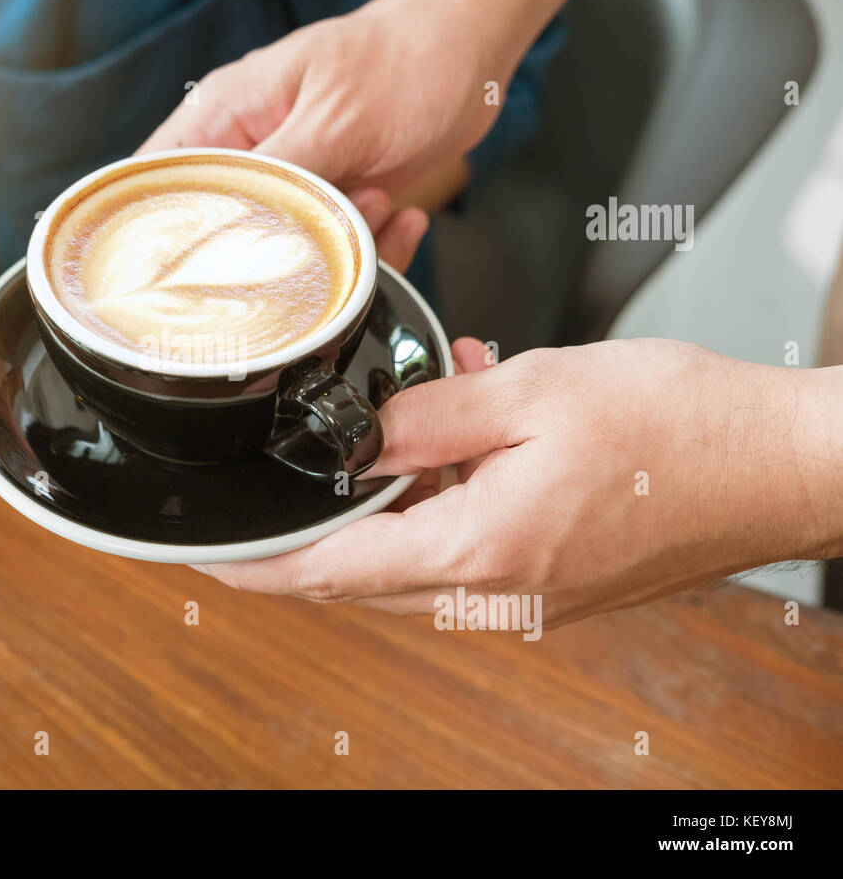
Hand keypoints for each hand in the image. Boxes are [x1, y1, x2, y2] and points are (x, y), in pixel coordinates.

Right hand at [138, 0, 501, 264]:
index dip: (159, 230)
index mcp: (226, 117)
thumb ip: (280, 178)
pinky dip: (373, 249)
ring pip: (286, 254)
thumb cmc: (401, 60)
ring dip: (336, 247)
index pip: (159, 181)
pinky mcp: (333, 207)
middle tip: (321, 227)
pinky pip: (337, 254)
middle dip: (272, 248)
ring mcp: (293, 184)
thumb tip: (234, 230)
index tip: (180, 269)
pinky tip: (398, 218)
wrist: (468, 54)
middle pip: (221, 232)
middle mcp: (251, 153)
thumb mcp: (334, 119)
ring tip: (371, 201)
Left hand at [192, 338, 830, 630]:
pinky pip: (468, 549)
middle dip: (327, 514)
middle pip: (364, 569)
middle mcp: (496, 596)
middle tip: (311, 459)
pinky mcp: (554, 584)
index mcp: (478, 552)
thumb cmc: (682, 429)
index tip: (210, 554)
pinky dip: (449, 496)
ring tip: (425, 408)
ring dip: (398, 491)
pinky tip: (473, 429)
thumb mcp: (531, 393)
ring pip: (416, 556)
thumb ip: (425, 419)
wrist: (782, 464)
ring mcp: (528, 599)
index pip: (330, 572)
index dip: (259, 565)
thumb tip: (358, 437)